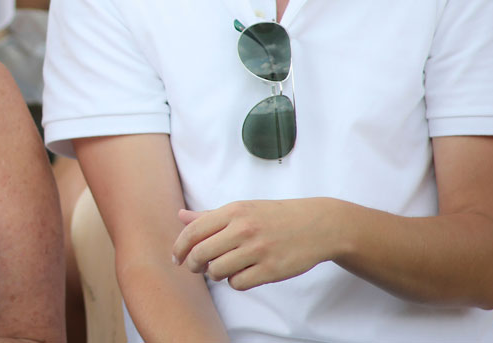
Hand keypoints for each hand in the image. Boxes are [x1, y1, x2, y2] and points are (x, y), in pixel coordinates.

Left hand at [172, 198, 339, 290]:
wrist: (316, 225)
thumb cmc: (274, 216)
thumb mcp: (242, 209)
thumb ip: (209, 216)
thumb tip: (180, 217)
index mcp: (234, 211)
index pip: (193, 231)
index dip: (179, 248)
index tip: (176, 258)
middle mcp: (243, 229)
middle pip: (201, 254)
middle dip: (194, 265)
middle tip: (196, 267)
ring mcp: (258, 250)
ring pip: (217, 271)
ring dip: (216, 274)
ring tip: (224, 268)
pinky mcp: (270, 270)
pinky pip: (238, 284)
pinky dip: (235, 282)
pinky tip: (243, 273)